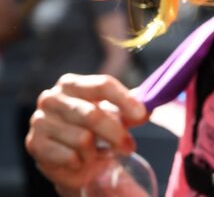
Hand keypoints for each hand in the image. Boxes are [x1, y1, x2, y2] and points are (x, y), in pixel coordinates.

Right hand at [25, 74, 147, 192]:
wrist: (74, 160)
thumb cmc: (97, 131)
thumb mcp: (116, 114)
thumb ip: (131, 108)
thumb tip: (147, 109)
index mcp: (72, 83)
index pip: (102, 85)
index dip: (125, 100)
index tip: (142, 115)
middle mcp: (52, 98)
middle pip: (93, 114)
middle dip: (116, 134)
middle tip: (130, 147)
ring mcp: (39, 120)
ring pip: (82, 138)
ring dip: (97, 151)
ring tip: (98, 153)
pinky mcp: (34, 144)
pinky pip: (69, 156)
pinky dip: (82, 162)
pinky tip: (82, 160)